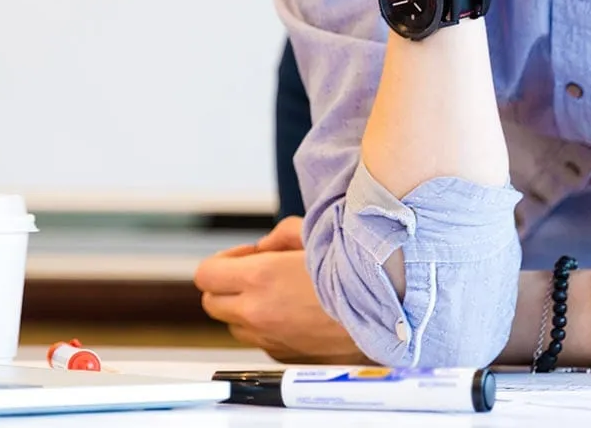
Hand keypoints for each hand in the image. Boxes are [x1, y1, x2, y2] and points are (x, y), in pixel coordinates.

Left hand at [195, 217, 368, 363]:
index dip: (221, 262)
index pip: (205, 275)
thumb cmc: (354, 272)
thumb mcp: (314, 234)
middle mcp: (258, 312)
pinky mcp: (285, 355)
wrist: (385, 310)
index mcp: (260, 278)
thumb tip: (266, 245)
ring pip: (234, 326)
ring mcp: (270, 338)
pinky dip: (266, 327)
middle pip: (212, 304)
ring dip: (244, 309)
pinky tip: (292, 313)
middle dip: (226, 286)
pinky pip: (260, 341)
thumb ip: (280, 235)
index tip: (245, 256)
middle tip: (252, 274)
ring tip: (275, 294)